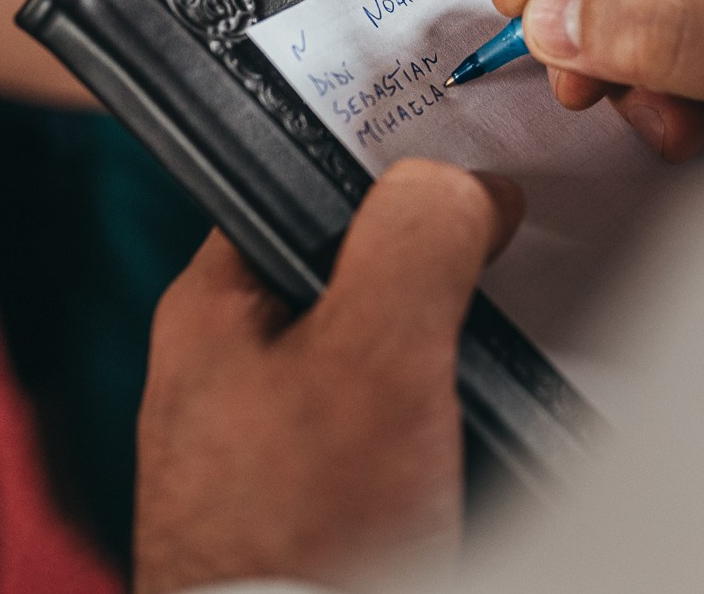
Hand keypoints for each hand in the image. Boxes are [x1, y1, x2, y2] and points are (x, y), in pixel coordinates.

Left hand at [133, 161, 522, 593]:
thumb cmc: (303, 528)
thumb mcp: (378, 349)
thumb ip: (416, 237)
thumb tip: (459, 184)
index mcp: (214, 308)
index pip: (306, 188)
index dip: (392, 175)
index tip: (464, 188)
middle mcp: (230, 368)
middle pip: (356, 273)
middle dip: (432, 278)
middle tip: (489, 286)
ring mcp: (267, 441)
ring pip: (382, 354)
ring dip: (443, 362)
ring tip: (481, 379)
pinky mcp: (310, 501)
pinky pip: (390, 430)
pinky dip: (436, 429)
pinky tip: (466, 445)